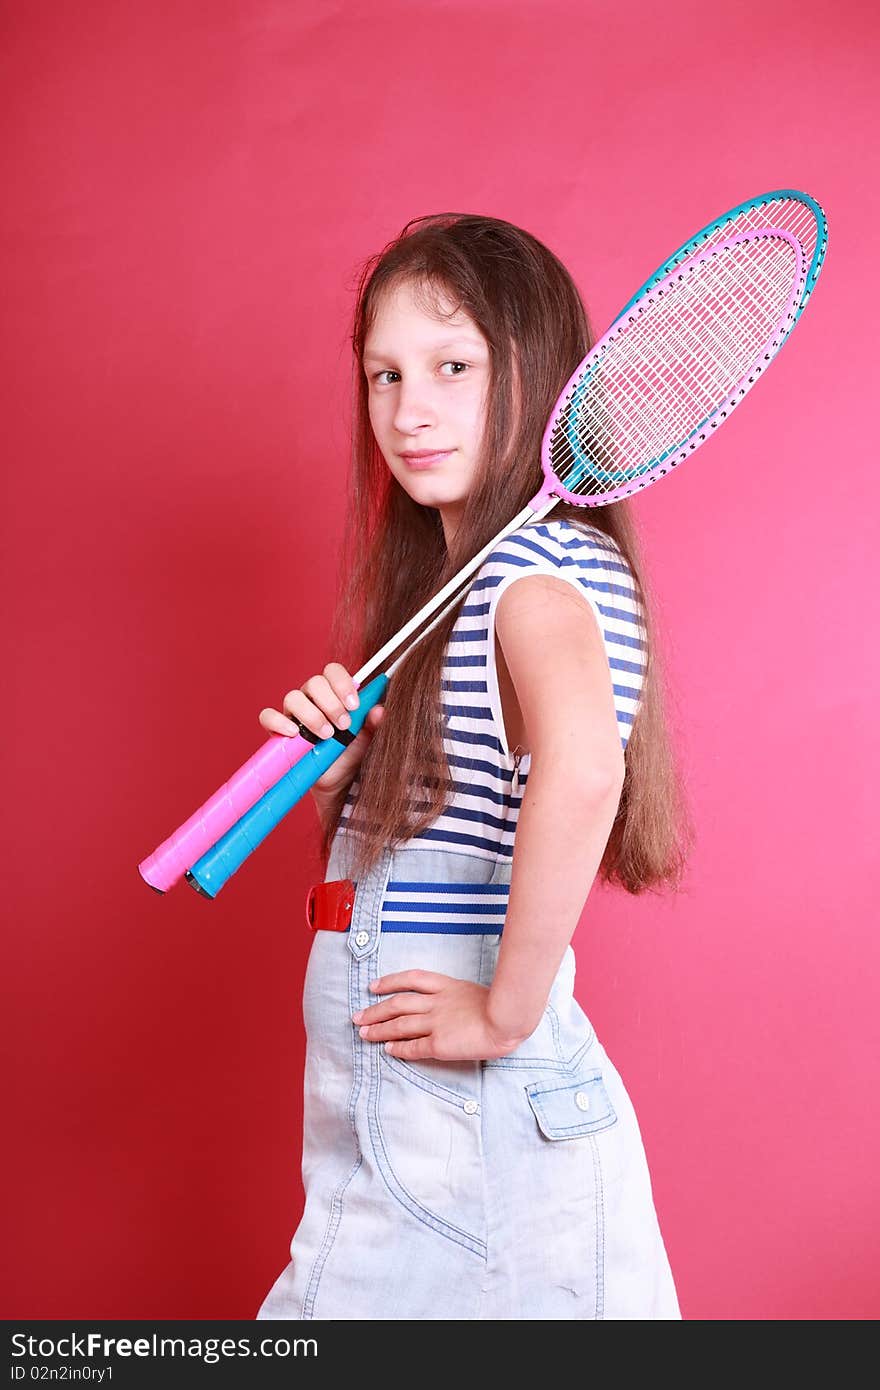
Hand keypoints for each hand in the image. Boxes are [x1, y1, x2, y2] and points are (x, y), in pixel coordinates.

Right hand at [259, 662, 384, 796]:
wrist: (339, 780)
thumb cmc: (352, 752)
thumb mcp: (367, 738)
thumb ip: (374, 723)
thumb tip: (380, 710)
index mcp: (334, 692)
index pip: (333, 671)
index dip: (342, 682)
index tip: (354, 704)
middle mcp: (312, 698)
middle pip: (314, 682)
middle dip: (330, 703)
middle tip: (343, 724)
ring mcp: (294, 713)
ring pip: (293, 697)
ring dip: (311, 715)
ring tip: (326, 735)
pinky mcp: (279, 730)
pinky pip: (269, 717)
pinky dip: (279, 722)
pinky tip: (294, 734)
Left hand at [351, 970, 521, 1061]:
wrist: (508, 1019)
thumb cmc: (502, 1007)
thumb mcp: (478, 992)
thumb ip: (460, 996)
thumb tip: (453, 1004)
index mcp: (447, 986)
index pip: (411, 979)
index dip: (390, 982)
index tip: (374, 986)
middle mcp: (437, 1002)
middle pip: (398, 1003)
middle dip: (375, 1010)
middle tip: (358, 1016)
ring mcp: (436, 1022)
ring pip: (399, 1025)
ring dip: (379, 1030)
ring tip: (364, 1034)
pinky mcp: (439, 1043)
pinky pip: (412, 1047)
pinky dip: (398, 1048)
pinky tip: (388, 1050)